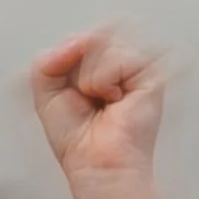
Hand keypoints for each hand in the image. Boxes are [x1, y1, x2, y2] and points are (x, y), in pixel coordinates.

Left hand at [32, 30, 162, 190]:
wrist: (94, 162)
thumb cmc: (77, 137)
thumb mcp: (46, 92)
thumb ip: (48, 60)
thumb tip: (78, 38)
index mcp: (98, 64)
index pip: (80, 37)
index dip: (67, 58)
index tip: (69, 91)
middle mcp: (120, 62)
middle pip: (91, 36)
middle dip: (78, 68)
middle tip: (86, 97)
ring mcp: (138, 66)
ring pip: (103, 42)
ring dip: (90, 77)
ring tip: (100, 99)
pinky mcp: (153, 73)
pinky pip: (119, 57)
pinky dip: (105, 80)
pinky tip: (115, 100)